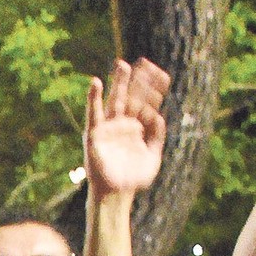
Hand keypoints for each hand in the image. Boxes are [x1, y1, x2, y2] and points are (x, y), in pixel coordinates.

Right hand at [83, 56, 168, 198]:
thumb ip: (157, 136)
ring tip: (122, 65)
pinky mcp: (95, 134)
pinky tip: (95, 82)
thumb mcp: (153, 156)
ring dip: (118, 83)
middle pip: (132, 96)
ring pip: (115, 100)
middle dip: (138, 80)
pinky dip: (93, 98)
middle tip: (144, 61)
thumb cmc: (134, 179)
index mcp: (138, 127)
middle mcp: (123, 124)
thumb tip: (158, 115)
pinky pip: (94, 113)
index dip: (155, 89)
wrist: (116, 194)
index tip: (163, 74)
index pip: (147, 102)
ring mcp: (109, 127)